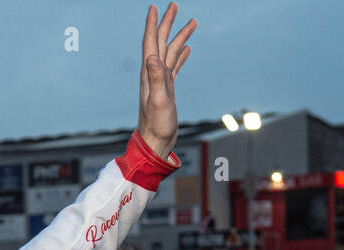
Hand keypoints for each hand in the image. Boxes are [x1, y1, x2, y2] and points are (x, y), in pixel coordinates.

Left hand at [137, 4, 195, 158]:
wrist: (155, 142)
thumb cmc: (156, 125)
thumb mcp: (159, 100)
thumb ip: (156, 77)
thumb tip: (153, 56)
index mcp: (150, 73)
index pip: (151, 43)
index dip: (153, 24)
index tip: (155, 7)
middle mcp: (154, 74)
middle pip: (162, 42)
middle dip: (168, 22)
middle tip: (174, 5)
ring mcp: (162, 81)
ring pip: (172, 52)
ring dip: (181, 36)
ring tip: (193, 22)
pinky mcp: (168, 89)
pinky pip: (176, 66)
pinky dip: (182, 55)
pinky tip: (188, 48)